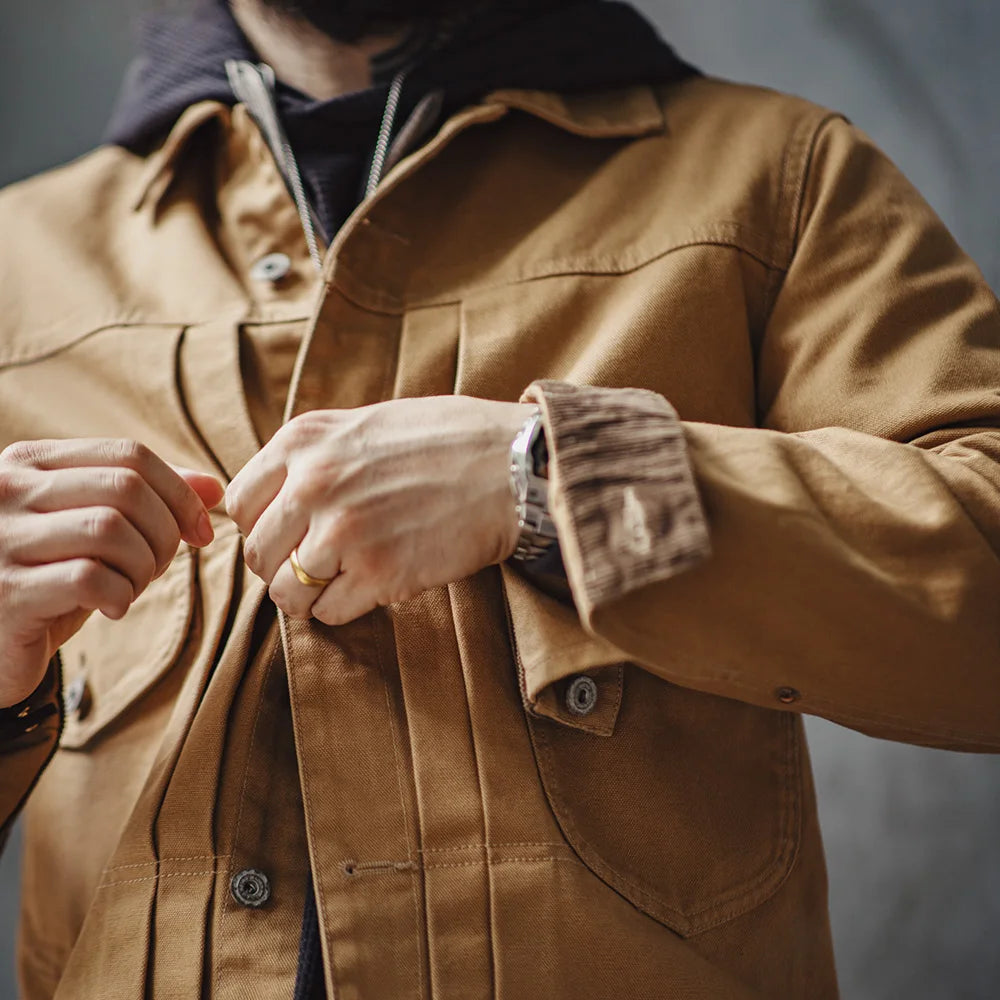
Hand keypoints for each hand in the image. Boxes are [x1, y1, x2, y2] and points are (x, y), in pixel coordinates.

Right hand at [0, 440, 223, 707]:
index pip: (129, 455)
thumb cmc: (51, 578)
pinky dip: (120, 595)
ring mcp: (2, 540)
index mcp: (31, 463)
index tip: (201, 532)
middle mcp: (6, 491)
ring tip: (131, 587)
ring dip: (143, 566)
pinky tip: (112, 607)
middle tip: (159, 566)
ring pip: (110, 529)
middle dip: (165, 532)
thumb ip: (150, 501)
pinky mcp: (7, 592)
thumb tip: (215, 487)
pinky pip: (89, 579)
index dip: (180, 493)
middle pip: (125, 488)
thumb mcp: (97, 531)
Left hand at [225, 396, 536, 624]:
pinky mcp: (377, 573)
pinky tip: (374, 586)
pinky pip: (330, 613)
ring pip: (287, 593)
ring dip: (312, 596)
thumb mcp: (365, 424)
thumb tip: (276, 499)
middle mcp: (313, 483)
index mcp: (304, 441)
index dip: (262, 527)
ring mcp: (343, 530)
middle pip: (257, 555)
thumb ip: (314, 456)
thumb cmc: (447, 441)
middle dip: (283, 568)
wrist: (512, 466)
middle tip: (318, 566)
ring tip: (345, 580)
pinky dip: (346, 609)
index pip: (240, 505)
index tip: (289, 534)